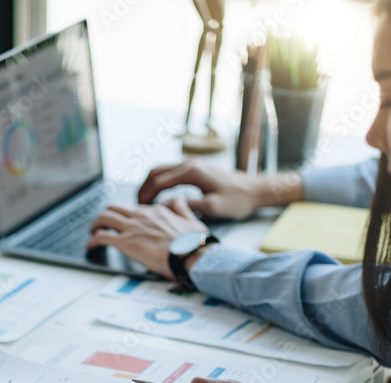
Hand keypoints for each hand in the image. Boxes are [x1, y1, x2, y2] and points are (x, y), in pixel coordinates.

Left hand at [87, 197, 207, 277]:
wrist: (192, 255)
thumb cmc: (195, 244)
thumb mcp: (192, 220)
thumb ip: (182, 208)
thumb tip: (179, 197)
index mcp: (156, 211)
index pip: (134, 209)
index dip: (126, 217)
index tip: (124, 225)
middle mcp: (142, 216)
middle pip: (113, 208)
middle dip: (104, 216)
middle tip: (101, 226)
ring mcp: (133, 228)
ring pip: (103, 218)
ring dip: (95, 225)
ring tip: (92, 234)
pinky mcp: (126, 242)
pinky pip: (101, 237)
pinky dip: (92, 241)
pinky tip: (91, 246)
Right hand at [137, 159, 304, 218]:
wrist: (254, 190)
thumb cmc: (237, 200)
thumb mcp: (212, 208)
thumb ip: (186, 206)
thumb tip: (164, 207)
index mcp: (191, 171)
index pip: (158, 182)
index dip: (145, 196)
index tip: (139, 211)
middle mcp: (189, 163)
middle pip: (155, 172)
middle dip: (143, 189)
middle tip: (137, 206)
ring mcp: (191, 164)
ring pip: (160, 171)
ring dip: (149, 185)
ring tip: (144, 203)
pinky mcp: (194, 168)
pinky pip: (169, 173)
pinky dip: (159, 183)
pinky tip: (158, 197)